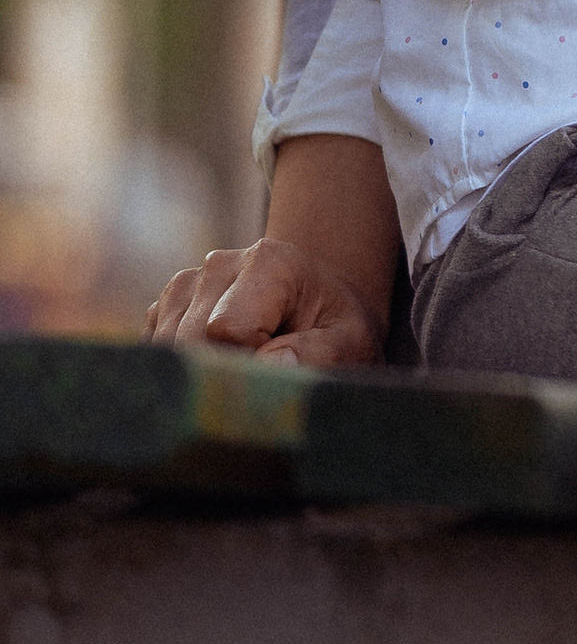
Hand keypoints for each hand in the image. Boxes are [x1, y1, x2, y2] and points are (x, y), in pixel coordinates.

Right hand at [145, 237, 384, 372]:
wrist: (317, 311)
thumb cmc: (337, 332)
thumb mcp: (352, 345)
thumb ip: (319, 355)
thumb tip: (267, 364)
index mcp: (270, 261)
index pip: (227, 330)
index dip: (250, 365)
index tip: (280, 373)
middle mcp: (220, 263)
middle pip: (192, 342)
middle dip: (223, 375)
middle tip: (263, 382)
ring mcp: (188, 282)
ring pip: (168, 350)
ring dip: (203, 375)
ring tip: (248, 368)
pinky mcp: (168, 306)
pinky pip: (157, 352)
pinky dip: (183, 371)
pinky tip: (221, 366)